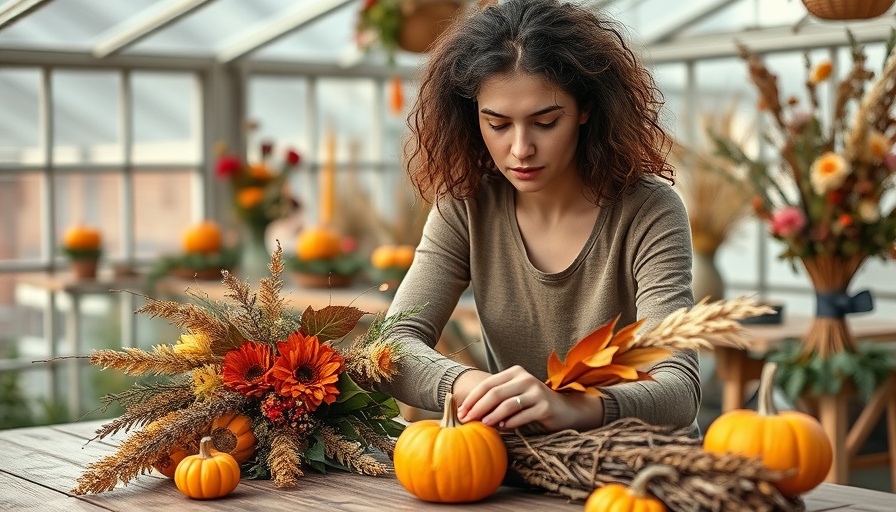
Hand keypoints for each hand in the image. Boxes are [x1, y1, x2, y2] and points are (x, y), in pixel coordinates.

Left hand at [453, 365, 603, 431]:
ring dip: (492, 416)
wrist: (564, 410)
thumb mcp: (514, 396)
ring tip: (482, 425)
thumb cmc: (533, 404)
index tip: (460, 411)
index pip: (488, 384)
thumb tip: (467, 410)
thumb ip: (496, 398)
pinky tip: (501, 429)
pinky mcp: (545, 406)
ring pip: (507, 404)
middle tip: (467, 420)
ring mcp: (536, 392)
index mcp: (515, 373)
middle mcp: (525, 379)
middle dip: (478, 408)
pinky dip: (509, 423)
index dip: (472, 398)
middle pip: (495, 393)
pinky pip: (522, 416)